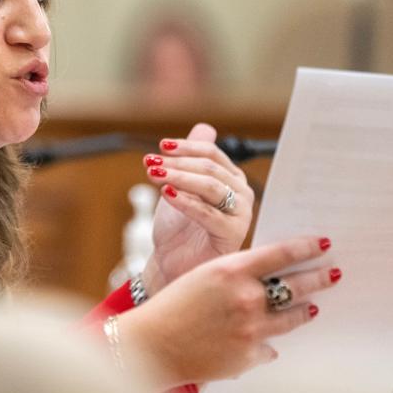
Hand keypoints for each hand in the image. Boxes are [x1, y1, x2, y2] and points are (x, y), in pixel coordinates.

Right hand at [118, 236, 337, 389]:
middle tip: (333, 274)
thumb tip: (269, 278)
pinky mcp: (248, 357)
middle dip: (319, 278)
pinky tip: (272, 344)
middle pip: (296, 285)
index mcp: (231, 270)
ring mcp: (250, 330)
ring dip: (306, 311)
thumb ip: (237, 276)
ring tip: (314, 308)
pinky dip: (269, 345)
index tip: (323, 244)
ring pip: (292, 318)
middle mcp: (246, 298)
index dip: (307, 248)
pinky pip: (271, 348)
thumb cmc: (172, 307)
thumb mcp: (203, 277)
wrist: (151, 346)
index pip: (282, 254)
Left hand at [141, 123, 253, 293]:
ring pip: (210, 187)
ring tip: (154, 175)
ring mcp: (241, 215)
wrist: (171, 266)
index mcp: (231, 180)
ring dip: (179, 178)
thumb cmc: (177, 229)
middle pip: (210, 169)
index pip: (212, 154)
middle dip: (178, 164)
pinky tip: (166, 195)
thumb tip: (205, 127)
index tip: (160, 146)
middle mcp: (241, 195)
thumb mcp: (180, 187)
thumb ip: (190, 159)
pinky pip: (208, 213)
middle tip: (150, 163)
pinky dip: (186, 202)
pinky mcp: (233, 235)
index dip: (186, 148)